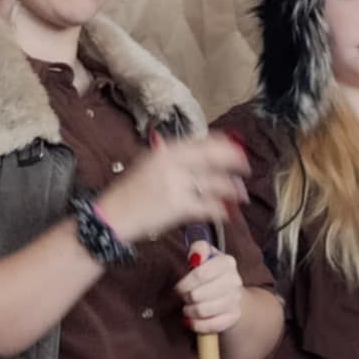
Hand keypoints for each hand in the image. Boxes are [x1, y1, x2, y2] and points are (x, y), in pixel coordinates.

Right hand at [98, 135, 249, 244]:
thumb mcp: (149, 165)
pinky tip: (226, 213)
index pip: (204, 142)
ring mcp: (177, 185)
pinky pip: (207, 207)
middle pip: (214, 158)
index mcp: (167, 151)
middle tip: (246, 169)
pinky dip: (219, 210)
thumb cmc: (130, 192)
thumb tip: (202, 158)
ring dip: (231, 189)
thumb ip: (175, 160)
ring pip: (215, 184)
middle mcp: (173, 164)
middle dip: (234, 163)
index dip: (225, 146)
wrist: (112, 215)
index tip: (236, 150)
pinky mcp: (178, 207)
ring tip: (239, 194)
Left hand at [176, 242, 243, 334]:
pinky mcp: (233, 317)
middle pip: (198, 295)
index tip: (179, 287)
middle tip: (184, 297)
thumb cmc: (210, 273)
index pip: (200, 274)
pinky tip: (192, 320)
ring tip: (188, 308)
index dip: (184, 284)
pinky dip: (197, 325)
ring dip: (190, 311)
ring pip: (202, 311)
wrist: (230, 294)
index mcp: (227, 262)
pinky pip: (210, 325)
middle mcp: (234, 280)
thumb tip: (196, 257)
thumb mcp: (204, 256)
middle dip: (186, 297)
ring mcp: (235, 300)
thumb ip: (198, 250)